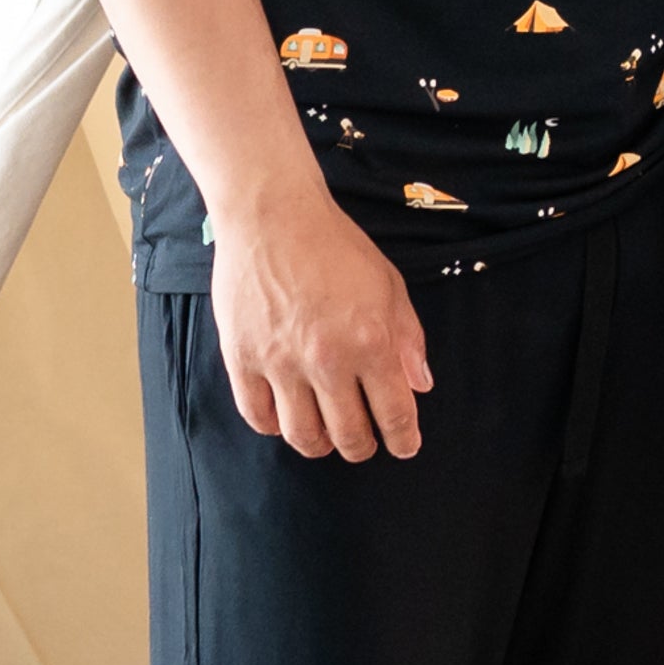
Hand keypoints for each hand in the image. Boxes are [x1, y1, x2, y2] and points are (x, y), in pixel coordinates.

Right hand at [210, 189, 432, 459]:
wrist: (273, 216)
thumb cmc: (337, 246)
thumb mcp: (389, 285)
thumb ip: (408, 338)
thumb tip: (420, 386)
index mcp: (371, 342)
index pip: (394, 413)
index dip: (403, 439)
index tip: (405, 446)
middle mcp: (327, 360)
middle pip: (348, 435)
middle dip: (363, 448)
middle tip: (365, 444)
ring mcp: (280, 363)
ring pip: (302, 436)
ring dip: (320, 446)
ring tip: (326, 437)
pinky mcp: (242, 359)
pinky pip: (259, 416)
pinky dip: (275, 427)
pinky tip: (287, 418)